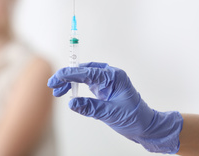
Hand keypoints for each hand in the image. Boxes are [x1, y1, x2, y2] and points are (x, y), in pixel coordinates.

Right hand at [47, 62, 182, 153]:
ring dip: (70, 82)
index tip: (57, 78)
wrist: (145, 126)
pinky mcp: (103, 88)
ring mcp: (106, 81)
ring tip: (58, 91)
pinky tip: (68, 91)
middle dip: (67, 77)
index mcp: (114, 77)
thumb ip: (91, 107)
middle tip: (53, 85)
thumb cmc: (134, 118)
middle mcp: (110, 76)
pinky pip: (86, 83)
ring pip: (83, 76)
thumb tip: (71, 103)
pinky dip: (76, 86)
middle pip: (84, 71)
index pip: (88, 72)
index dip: (70, 74)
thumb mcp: (111, 114)